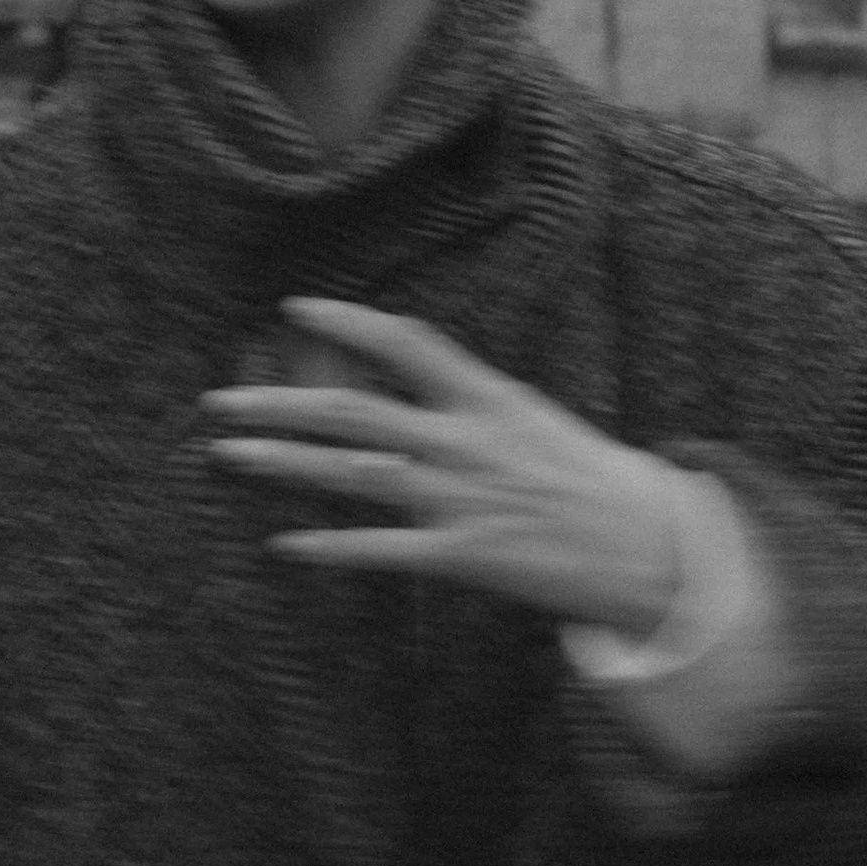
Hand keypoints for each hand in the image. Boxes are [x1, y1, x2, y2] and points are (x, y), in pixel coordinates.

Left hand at [201, 296, 722, 629]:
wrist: (649, 546)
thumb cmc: (592, 479)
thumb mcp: (533, 420)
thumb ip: (468, 405)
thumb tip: (405, 387)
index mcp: (489, 397)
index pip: (405, 343)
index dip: (346, 323)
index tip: (293, 309)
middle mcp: (467, 442)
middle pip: (355, 411)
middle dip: (279, 404)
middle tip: (218, 400)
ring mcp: (462, 499)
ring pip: (354, 474)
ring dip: (284, 464)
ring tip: (228, 454)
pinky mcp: (465, 556)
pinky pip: (383, 550)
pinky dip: (331, 547)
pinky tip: (285, 543)